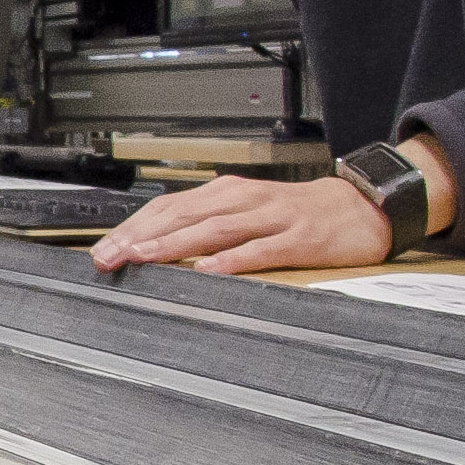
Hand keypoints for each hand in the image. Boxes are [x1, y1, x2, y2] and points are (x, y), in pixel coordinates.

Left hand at [90, 170, 391, 276]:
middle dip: (142, 237)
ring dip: (176, 244)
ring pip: (215, 228)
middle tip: (109, 257)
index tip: (103, 250)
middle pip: (183, 215)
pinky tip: (210, 270)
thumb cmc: (298, 213)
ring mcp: (272, 216)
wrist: (362, 206)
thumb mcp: (248, 212)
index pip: (169, 208)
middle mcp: (243, 199)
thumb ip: (209, 227)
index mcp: (226, 194)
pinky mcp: (299, 237)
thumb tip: (159, 249)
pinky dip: (234, 258)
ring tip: (144, 259)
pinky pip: (262, 248)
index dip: (133, 228)